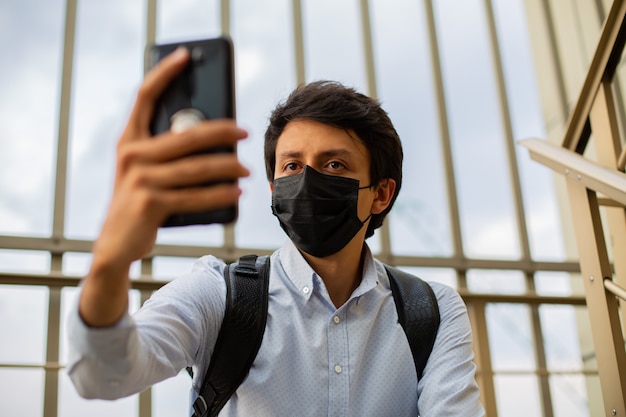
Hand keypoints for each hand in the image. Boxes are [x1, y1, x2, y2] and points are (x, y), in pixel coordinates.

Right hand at [80, 47, 248, 326]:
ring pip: (197, 167)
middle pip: (186, 134)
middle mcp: (131, 155)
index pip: (145, 97)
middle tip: (244, 130)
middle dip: (221, 130)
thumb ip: (168, 154)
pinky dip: (220, 194)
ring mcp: (140, 179)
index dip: (164, 73)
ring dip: (228, 166)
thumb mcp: (146, 173)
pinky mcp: (150, 203)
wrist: (115, 245)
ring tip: (246, 168)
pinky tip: (236, 192)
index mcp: (129, 140)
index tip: (185, 57)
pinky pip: (196, 195)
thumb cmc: (140, 203)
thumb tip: (214, 138)